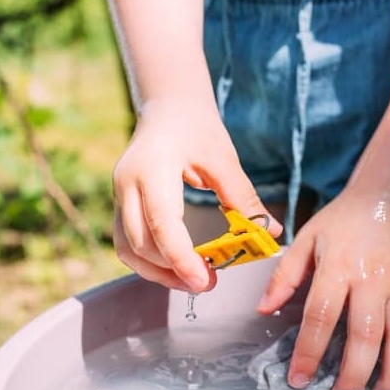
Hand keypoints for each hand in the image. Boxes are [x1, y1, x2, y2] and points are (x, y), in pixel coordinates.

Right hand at [112, 96, 282, 292]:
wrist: (169, 106)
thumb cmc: (197, 128)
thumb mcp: (224, 159)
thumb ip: (244, 198)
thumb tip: (270, 232)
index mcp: (152, 169)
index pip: (162, 223)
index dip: (181, 258)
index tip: (205, 280)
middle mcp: (126, 184)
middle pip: (140, 243)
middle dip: (172, 271)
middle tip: (209, 283)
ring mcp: (119, 194)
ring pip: (128, 249)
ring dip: (158, 273)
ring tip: (194, 281)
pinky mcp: (121, 203)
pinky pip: (127, 243)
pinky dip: (149, 262)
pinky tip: (176, 268)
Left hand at [257, 188, 389, 389]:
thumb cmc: (345, 219)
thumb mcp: (308, 237)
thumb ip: (285, 274)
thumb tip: (264, 309)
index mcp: (338, 267)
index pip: (321, 317)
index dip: (309, 353)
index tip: (299, 379)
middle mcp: (372, 279)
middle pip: (365, 336)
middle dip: (354, 373)